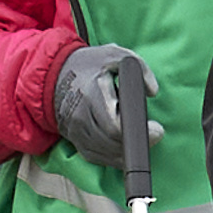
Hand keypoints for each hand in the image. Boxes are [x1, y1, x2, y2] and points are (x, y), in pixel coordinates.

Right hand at [49, 42, 161, 178]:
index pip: (115, 127)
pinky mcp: (75, 141)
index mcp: (92, 94)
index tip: (156, 128)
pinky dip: (115, 155)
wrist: (56, 75)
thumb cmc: (90, 64)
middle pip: (114, 144)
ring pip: (107, 155)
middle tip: (154, 132)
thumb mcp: (116, 54)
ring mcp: (75, 132)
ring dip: (129, 150)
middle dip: (139, 142)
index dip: (139, 133)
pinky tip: (124, 143)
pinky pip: (98, 158)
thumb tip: (152, 91)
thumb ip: (140, 68)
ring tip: (139, 133)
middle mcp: (80, 117)